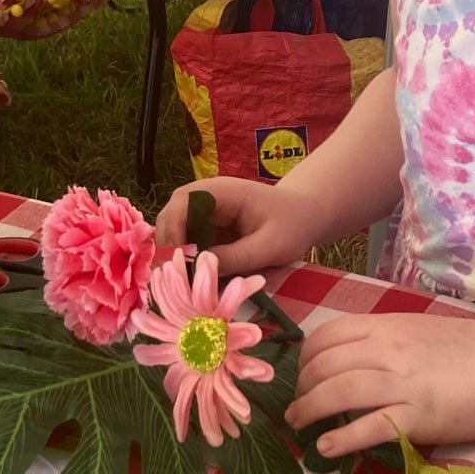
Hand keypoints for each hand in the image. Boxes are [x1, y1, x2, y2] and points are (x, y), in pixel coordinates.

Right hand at [154, 177, 321, 277]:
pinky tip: (190, 278)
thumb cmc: (293, 225)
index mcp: (223, 192)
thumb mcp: (271, 246)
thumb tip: (200, 267)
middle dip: (168, 244)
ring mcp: (206, 213)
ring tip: (180, 281)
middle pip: (170, 214)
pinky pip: (187, 241)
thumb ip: (237, 257)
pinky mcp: (208, 228)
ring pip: (174, 229)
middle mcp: (208, 198)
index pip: (183, 201)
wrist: (306, 217)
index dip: (174, 228)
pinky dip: (184, 259)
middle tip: (173, 278)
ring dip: (174, 254)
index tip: (178, 259)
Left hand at [286, 312, 474, 455]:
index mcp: (390, 326)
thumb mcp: (424, 329)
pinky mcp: (418, 417)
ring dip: (309, 411)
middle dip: (302, 387)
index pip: (329, 335)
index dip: (306, 356)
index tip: (302, 373)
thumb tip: (355, 354)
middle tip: (296, 406)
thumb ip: (388, 338)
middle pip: (326, 365)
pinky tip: (325, 449)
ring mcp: (403, 384)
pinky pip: (368, 427)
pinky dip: (341, 439)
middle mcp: (389, 351)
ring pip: (338, 393)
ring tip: (298, 425)